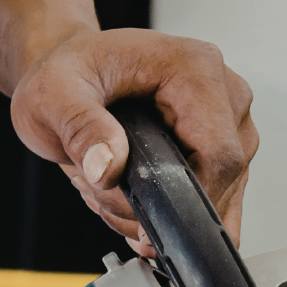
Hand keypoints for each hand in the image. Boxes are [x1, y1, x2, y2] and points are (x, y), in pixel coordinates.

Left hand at [9, 28, 257, 255]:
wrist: (73, 67)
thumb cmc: (71, 71)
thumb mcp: (54, 93)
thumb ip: (81, 127)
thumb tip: (108, 167)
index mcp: (197, 69)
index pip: (219, 155)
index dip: (186, 198)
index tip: (145, 218)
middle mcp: (227, 94)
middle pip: (222, 180)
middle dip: (165, 206)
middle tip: (104, 195)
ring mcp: (232, 123)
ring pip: (221, 195)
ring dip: (166, 209)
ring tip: (113, 190)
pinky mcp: (228, 146)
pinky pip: (219, 196)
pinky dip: (178, 209)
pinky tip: (139, 198)